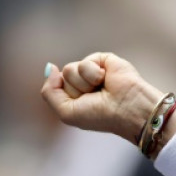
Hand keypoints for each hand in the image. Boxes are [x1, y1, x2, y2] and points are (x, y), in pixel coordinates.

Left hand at [41, 52, 164, 143]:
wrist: (126, 108)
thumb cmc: (99, 116)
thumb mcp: (65, 112)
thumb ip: (49, 92)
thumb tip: (50, 67)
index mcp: (73, 96)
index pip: (54, 87)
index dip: (65, 97)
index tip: (82, 106)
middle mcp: (81, 82)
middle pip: (62, 78)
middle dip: (75, 90)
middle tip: (93, 97)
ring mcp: (91, 70)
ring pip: (69, 69)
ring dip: (84, 83)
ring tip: (100, 88)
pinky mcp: (102, 59)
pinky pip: (84, 62)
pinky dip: (93, 74)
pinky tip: (105, 79)